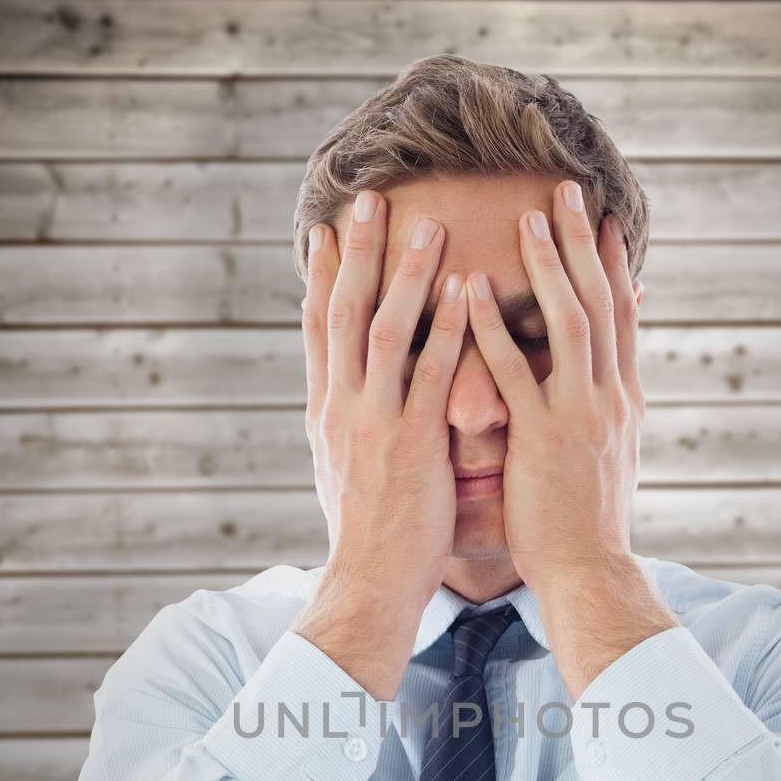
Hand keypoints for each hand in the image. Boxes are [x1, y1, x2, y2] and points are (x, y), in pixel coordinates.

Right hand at [302, 190, 469, 611]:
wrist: (367, 582)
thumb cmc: (367, 534)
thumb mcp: (343, 469)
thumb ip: (350, 423)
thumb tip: (351, 395)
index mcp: (325, 411)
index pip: (317, 328)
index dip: (322, 275)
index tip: (328, 229)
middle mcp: (341, 407)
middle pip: (342, 312)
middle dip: (357, 252)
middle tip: (369, 198)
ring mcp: (372, 423)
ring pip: (382, 330)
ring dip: (406, 273)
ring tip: (428, 224)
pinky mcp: (409, 444)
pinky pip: (430, 375)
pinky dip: (446, 329)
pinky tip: (464, 291)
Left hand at [464, 182, 645, 593]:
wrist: (589, 574)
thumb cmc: (587, 525)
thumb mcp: (608, 459)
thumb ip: (606, 414)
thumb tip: (609, 386)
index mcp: (623, 401)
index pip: (622, 317)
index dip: (614, 265)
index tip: (604, 219)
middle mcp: (609, 398)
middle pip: (601, 303)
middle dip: (585, 243)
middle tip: (569, 188)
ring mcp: (579, 415)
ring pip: (569, 322)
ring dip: (549, 265)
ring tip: (528, 217)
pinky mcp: (543, 439)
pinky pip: (514, 372)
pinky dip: (494, 327)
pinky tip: (472, 289)